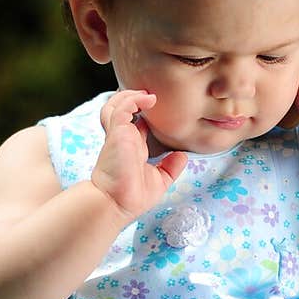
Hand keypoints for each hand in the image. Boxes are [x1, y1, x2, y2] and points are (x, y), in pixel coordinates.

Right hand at [91, 90, 186, 219]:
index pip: (133, 122)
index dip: (143, 114)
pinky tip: (148, 100)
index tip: (158, 110)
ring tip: (148, 95)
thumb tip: (183, 156)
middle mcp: (123, 138)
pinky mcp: (117, 133)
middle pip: (120, 109)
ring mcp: (118, 135)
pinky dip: (133, 100)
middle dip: (132, 98)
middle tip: (150, 97)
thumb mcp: (159, 180)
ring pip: (115, 104)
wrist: (117, 204)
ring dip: (130, 95)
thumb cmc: (133, 196)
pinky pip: (122, 108)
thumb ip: (170, 167)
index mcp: (131, 147)